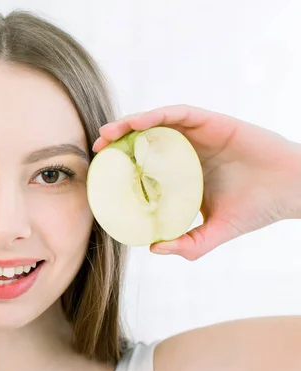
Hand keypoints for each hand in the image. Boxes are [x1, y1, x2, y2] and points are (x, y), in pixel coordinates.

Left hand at [93, 104, 300, 259]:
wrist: (293, 190)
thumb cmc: (257, 208)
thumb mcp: (215, 231)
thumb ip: (188, 243)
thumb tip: (153, 249)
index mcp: (183, 171)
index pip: (145, 163)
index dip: (120, 165)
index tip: (100, 173)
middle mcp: (186, 149)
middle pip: (144, 139)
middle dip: (117, 141)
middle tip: (96, 149)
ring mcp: (198, 134)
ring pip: (156, 122)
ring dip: (129, 124)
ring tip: (107, 134)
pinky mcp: (212, 121)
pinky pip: (178, 113)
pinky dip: (156, 115)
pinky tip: (137, 124)